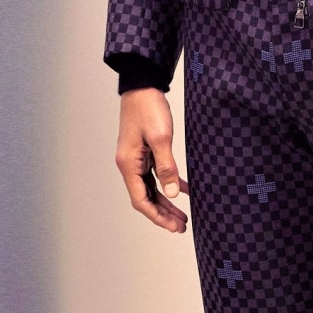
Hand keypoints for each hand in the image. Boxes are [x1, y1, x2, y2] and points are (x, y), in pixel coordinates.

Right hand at [115, 88, 189, 232]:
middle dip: (163, 214)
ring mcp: (136, 159)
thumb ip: (167, 167)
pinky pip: (155, 175)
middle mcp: (129, 165)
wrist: (142, 86)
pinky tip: (184, 190)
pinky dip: (169, 184)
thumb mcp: (161, 138)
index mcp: (128, 164)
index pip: (140, 200)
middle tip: (181, 226)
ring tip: (183, 216)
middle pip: (145, 198)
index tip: (173, 226)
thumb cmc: (148, 109)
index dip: (156, 216)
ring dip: (166, 202)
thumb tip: (172, 193)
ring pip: (151, 188)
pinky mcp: (144, 152)